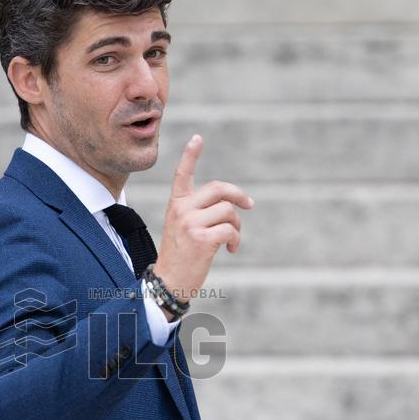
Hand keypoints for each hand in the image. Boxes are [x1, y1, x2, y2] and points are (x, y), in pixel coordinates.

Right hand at [154, 134, 254, 302]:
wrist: (169, 281)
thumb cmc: (179, 255)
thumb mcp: (183, 227)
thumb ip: (198, 211)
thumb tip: (231, 204)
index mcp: (176, 204)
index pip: (182, 174)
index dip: (191, 155)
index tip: (198, 138)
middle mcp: (182, 209)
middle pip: (218, 188)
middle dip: (239, 195)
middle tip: (249, 205)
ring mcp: (191, 223)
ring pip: (228, 211)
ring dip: (237, 225)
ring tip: (231, 239)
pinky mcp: (202, 239)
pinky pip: (230, 230)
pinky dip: (235, 240)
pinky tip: (230, 249)